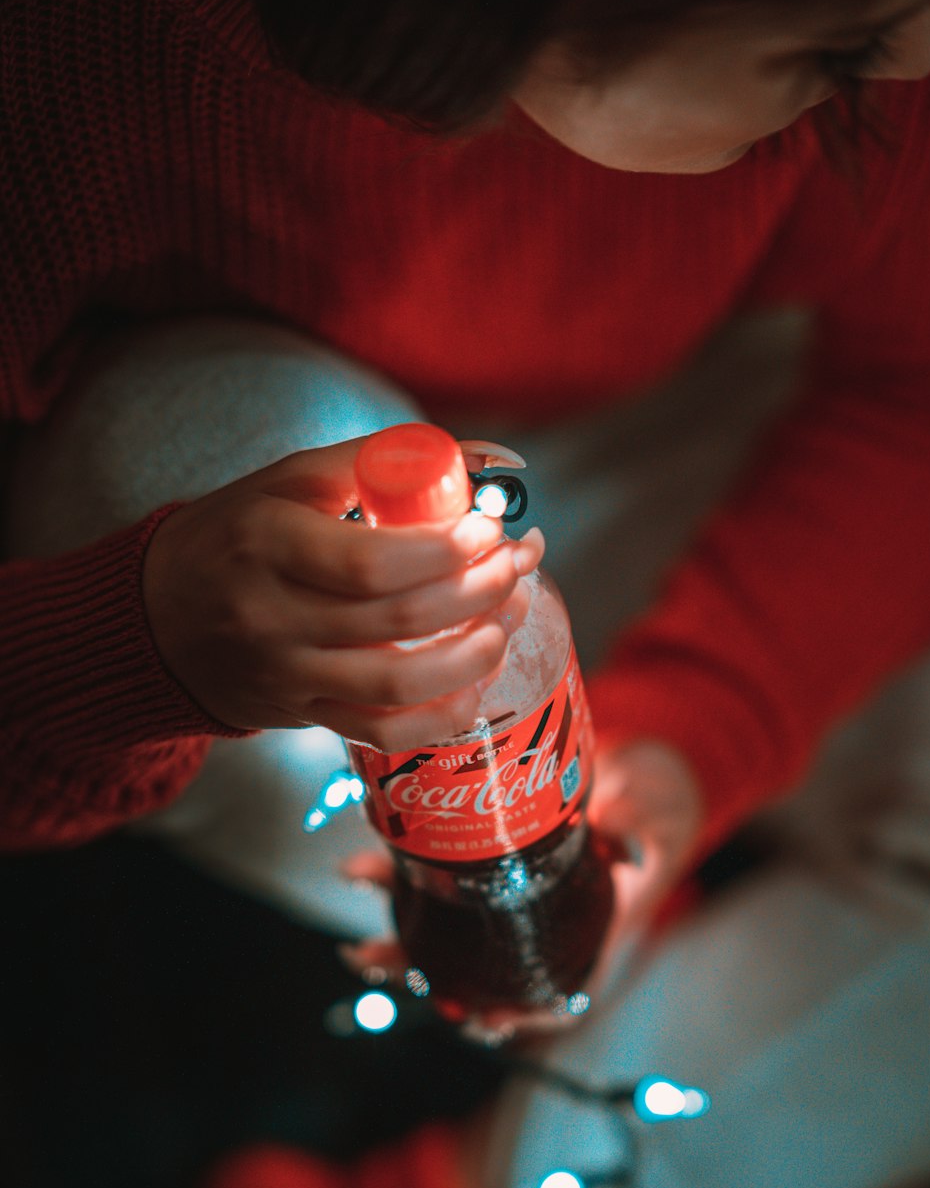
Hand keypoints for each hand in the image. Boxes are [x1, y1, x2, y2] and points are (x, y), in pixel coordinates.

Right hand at [142, 437, 543, 748]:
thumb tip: (479, 456)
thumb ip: (375, 462)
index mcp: (266, 545)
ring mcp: (287, 677)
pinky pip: (385, 732)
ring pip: (400, 684)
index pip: (371, 562)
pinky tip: (477, 680)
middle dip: (480, 590)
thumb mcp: (284, 482)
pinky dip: (445, 713)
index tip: (490, 531)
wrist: (154, 620)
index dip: (446, 550)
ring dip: (475, 653)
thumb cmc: (233, 537)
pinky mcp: (302, 717)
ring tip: (511, 616)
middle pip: (399, 619)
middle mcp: (272, 618)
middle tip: (518, 563)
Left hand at [338, 739, 703, 1038]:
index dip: (520, 1014)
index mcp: (590, 935)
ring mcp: (507, 904)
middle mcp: (540, 931)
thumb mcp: (656, 817)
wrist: (638, 764)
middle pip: (480, 976)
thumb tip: (629, 851)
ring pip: (446, 941)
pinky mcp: (482, 868)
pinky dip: (394, 885)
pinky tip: (360, 869)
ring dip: (396, 945)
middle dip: (426, 979)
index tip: (485, 1017)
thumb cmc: (657, 802)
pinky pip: (434, 888)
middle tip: (381, 965)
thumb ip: (640, 834)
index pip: (556, 996)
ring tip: (355, 944)